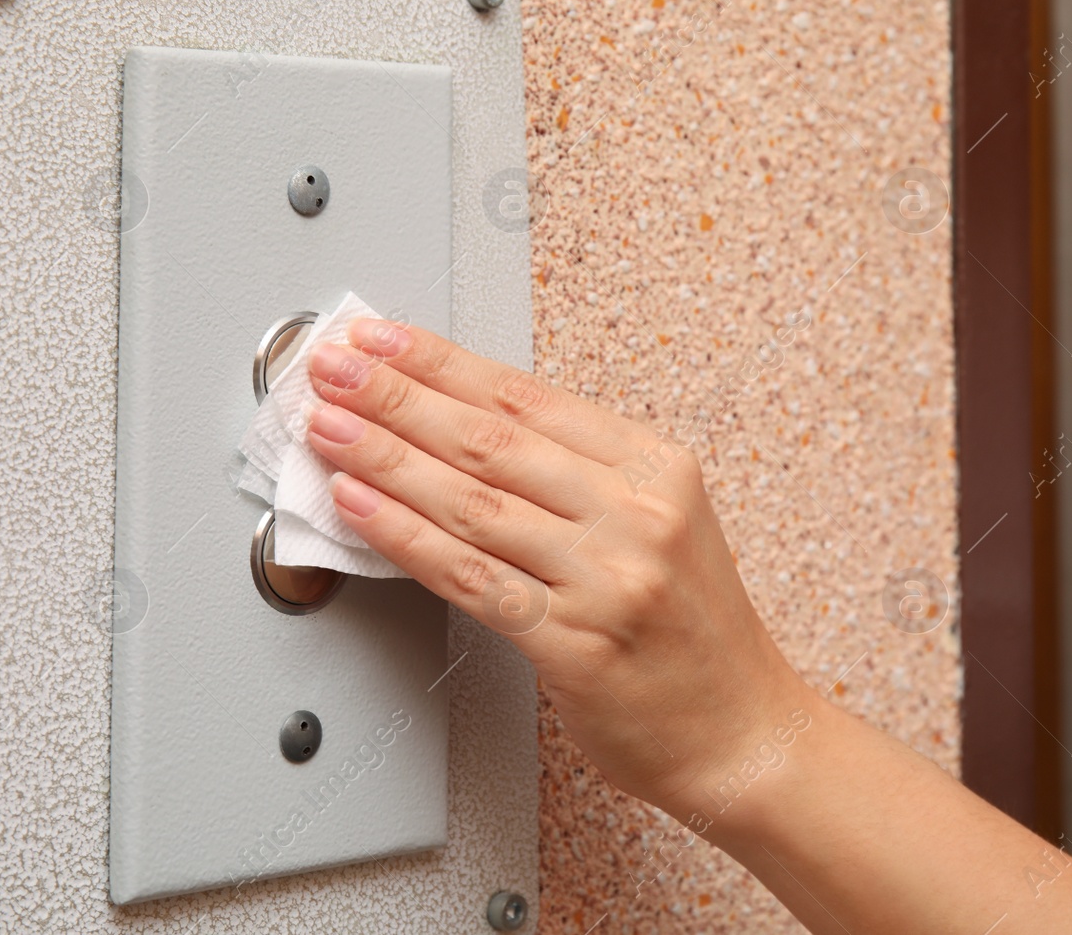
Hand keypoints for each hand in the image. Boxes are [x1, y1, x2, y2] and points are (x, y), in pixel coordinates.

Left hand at [302, 319, 811, 817]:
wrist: (743, 732)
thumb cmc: (692, 632)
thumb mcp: (661, 523)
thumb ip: (578, 476)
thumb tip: (460, 429)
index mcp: (657, 468)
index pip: (528, 396)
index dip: (441, 363)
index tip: (381, 338)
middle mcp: (638, 514)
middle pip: (493, 440)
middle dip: (397, 396)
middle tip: (334, 367)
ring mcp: (609, 579)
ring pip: (473, 503)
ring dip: (386, 458)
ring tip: (329, 428)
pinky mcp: (577, 646)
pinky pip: (472, 579)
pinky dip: (407, 538)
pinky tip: (361, 508)